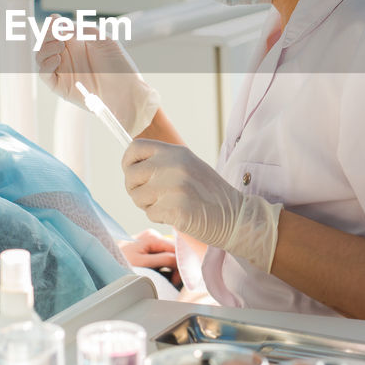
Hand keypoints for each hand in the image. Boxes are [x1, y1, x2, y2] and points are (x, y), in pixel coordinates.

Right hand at [35, 16, 160, 136]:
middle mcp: (67, 55)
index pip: (56, 29)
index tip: (55, 20)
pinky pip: (44, 75)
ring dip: (45, 48)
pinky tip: (57, 59)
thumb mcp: (103, 40)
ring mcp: (62, 70)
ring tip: (61, 46)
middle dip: (47, 34)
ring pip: (40, 56)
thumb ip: (81, 30)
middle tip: (56, 33)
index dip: (52, 24)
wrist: (127, 92)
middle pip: (45, 41)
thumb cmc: (120, 65)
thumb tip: (57, 22)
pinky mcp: (60, 86)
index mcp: (77, 42)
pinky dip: (45, 65)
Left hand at [121, 139, 281, 271]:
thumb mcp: (187, 166)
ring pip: (137, 197)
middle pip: (130, 175)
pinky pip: (150, 214)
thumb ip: (162, 162)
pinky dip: (160, 217)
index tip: (135, 175)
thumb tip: (131, 165)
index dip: (128, 163)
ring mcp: (173, 186)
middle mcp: (172, 165)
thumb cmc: (208, 194)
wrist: (236, 215)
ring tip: (171, 204)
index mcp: (175, 152)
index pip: (134, 148)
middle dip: (136, 190)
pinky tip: (178, 215)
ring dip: (149, 205)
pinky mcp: (175, 208)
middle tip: (153, 197)